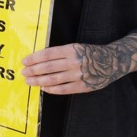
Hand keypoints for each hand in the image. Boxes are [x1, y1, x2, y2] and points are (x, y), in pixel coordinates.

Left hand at [21, 34, 136, 94]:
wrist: (112, 62)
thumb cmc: (90, 53)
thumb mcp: (76, 47)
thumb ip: (60, 53)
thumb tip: (39, 60)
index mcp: (71, 49)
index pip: (47, 54)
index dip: (34, 58)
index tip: (24, 61)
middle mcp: (74, 62)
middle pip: (48, 67)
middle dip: (33, 70)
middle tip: (23, 73)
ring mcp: (78, 75)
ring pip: (53, 79)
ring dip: (38, 81)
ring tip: (29, 81)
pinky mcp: (83, 86)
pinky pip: (63, 89)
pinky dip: (51, 89)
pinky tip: (43, 88)